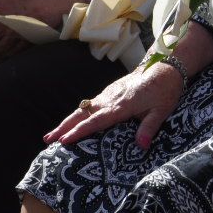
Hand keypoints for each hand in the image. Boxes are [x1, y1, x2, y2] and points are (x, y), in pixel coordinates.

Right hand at [43, 62, 183, 149]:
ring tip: (53, 133)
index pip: (95, 121)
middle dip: (64, 126)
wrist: (165, 65)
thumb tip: (141, 146)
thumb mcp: (162, 110)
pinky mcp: (111, 91)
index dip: (79, 131)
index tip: (64, 140)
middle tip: (47, 138)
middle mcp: (111, 99)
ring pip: (84, 108)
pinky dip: (78, 113)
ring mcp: (109, 93)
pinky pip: (91, 103)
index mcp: (121, 106)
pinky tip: (73, 121)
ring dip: (68, 120)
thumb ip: (149, 128)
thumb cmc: (165, 89)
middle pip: (82, 114)